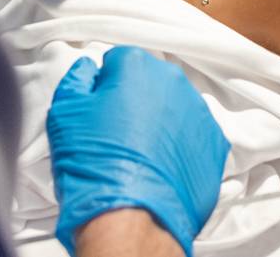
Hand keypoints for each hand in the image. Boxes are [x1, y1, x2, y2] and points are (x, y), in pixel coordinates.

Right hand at [48, 46, 229, 256]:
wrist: (129, 217)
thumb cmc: (93, 163)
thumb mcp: (64, 112)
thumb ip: (78, 78)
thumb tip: (90, 69)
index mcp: (136, 65)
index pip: (118, 62)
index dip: (105, 87)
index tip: (100, 112)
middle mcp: (173, 80)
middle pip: (150, 82)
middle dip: (135, 101)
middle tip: (118, 135)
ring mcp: (198, 111)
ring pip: (174, 107)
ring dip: (160, 122)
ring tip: (140, 155)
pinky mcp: (214, 143)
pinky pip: (194, 135)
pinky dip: (180, 146)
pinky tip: (162, 167)